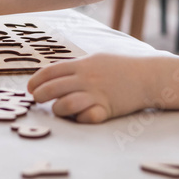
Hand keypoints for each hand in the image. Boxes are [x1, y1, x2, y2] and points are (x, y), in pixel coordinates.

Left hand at [27, 53, 156, 123]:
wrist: (148, 75)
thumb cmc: (121, 67)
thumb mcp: (96, 58)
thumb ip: (76, 66)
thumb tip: (53, 73)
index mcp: (82, 64)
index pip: (49, 71)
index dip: (35, 81)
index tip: (30, 88)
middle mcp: (86, 78)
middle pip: (51, 88)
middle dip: (39, 96)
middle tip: (37, 100)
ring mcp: (96, 94)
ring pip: (65, 105)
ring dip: (57, 110)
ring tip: (58, 110)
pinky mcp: (107, 109)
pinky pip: (87, 118)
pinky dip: (80, 120)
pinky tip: (81, 117)